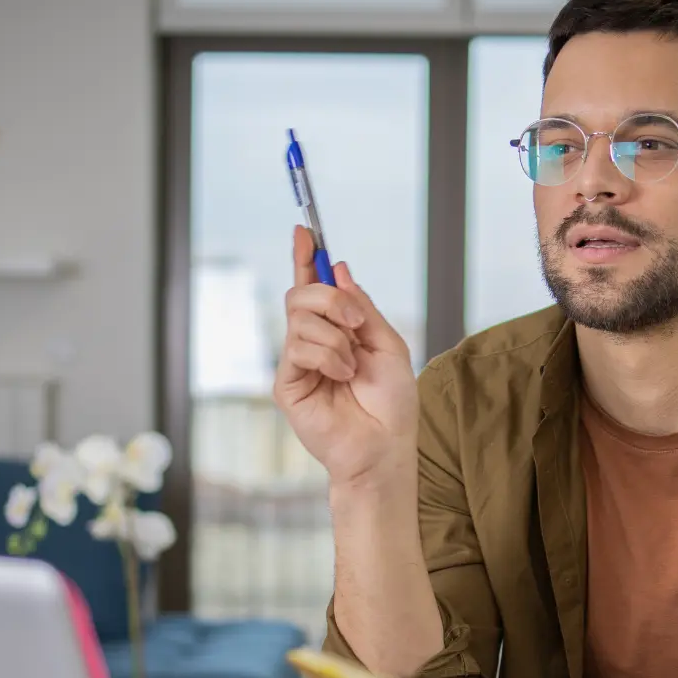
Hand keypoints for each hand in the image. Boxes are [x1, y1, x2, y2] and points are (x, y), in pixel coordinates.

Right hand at [273, 226, 417, 488]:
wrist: (384, 447)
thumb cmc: (390, 404)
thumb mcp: (387, 344)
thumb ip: (362, 308)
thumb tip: (340, 270)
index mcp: (337, 330)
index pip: (313, 286)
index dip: (307, 257)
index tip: (305, 230)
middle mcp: (313, 342)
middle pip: (300, 294)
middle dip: (330, 298)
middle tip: (356, 323)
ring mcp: (297, 362)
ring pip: (299, 318)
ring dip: (335, 338)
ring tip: (352, 368)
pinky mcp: (287, 383)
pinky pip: (298, 348)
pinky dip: (327, 356)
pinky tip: (341, 377)